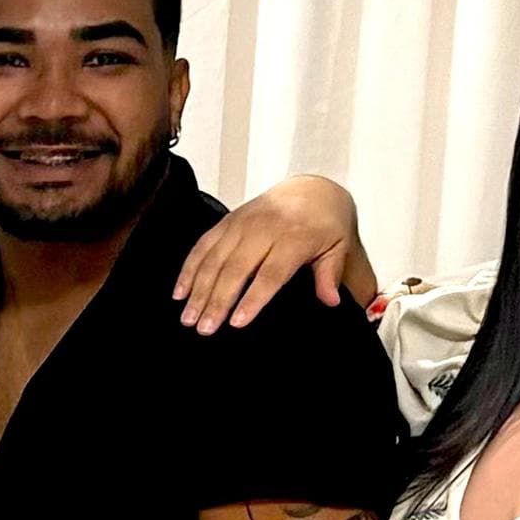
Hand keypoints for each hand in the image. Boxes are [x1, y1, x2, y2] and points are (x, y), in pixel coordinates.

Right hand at [172, 175, 359, 333]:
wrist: (312, 190)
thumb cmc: (325, 226)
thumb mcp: (339, 248)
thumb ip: (330, 275)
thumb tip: (331, 300)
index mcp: (295, 236)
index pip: (270, 273)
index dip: (252, 299)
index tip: (237, 323)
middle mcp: (265, 228)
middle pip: (236, 268)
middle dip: (217, 301)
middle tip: (204, 329)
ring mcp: (242, 222)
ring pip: (215, 258)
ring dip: (198, 290)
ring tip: (188, 318)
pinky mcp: (227, 220)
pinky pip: (203, 245)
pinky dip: (189, 269)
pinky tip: (180, 292)